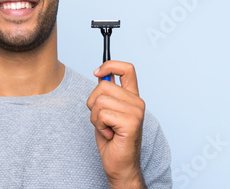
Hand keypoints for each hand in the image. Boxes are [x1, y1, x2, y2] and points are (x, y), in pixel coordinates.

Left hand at [86, 61, 146, 188]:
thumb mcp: (106, 111)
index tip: (97, 73)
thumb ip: (106, 94)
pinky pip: (102, 114)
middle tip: (102, 120)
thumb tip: (100, 75)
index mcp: (132, 97)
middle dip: (92, 103)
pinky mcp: (131, 122)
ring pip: (99, 101)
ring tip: (106, 128)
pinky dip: (99, 126)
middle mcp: (137, 102)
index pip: (127, 68)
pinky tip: (110, 135)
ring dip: (95, 118)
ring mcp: (136, 112)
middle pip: (102, 86)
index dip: (109, 65)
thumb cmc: (112, 140)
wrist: (120, 165)